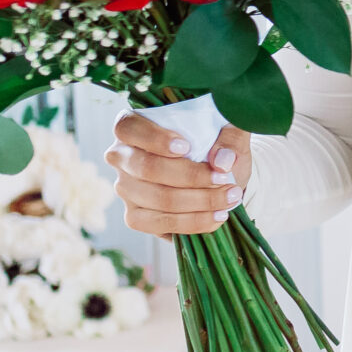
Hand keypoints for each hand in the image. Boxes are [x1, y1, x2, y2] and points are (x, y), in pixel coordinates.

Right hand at [108, 111, 251, 237]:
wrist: (217, 174)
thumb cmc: (215, 144)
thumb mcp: (228, 131)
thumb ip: (230, 138)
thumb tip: (222, 161)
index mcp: (133, 127)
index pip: (129, 128)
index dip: (155, 139)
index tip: (186, 147)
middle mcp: (122, 157)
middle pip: (147, 168)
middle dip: (190, 176)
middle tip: (224, 178)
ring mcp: (125, 188)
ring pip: (156, 198)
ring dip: (198, 201)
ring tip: (229, 197)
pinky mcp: (135, 216)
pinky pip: (158, 224)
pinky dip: (191, 222)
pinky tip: (216, 217)